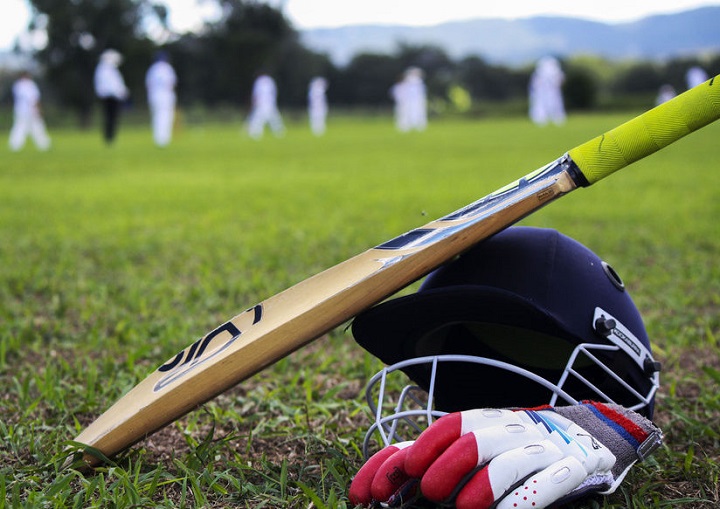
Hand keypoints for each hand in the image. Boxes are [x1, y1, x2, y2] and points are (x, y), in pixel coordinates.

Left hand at [349, 402, 661, 508]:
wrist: (587, 435)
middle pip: (471, 440)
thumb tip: (387, 477)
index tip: (378, 487)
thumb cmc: (518, 447)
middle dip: (443, 465)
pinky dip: (522, 501)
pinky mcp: (567, 469)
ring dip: (481, 486)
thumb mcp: (477, 445)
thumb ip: (436, 459)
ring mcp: (539, 447)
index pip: (443, 429)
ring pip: (506, 461)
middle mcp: (508, 428)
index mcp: (483, 421)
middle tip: (428, 493)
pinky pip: (544, 484)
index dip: (412, 454)